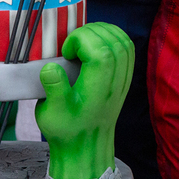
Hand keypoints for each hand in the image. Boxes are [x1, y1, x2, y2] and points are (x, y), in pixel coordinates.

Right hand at [36, 23, 133, 178]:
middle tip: (72, 45)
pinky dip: (113, 37)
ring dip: (102, 31)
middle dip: (89, 32)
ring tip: (83, 40)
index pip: (100, 50)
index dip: (80, 40)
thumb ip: (53, 88)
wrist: (86, 147)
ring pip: (122, 40)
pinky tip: (97, 42)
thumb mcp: (51, 114)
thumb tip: (51, 67)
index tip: (65, 52)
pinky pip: (127, 48)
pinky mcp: (125, 77)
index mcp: (98, 87)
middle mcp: (115, 81)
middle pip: (112, 40)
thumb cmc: (67, 130)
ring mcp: (123, 79)